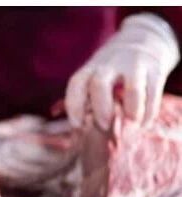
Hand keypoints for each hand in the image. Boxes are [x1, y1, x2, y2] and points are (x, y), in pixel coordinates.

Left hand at [65, 13, 179, 129]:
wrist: (146, 37)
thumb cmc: (112, 68)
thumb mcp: (95, 74)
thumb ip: (85, 97)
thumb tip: (73, 124)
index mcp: (91, 68)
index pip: (76, 84)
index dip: (74, 105)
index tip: (77, 125)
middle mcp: (110, 64)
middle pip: (100, 84)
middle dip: (100, 108)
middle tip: (103, 125)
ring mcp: (135, 64)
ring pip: (132, 89)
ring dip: (131, 111)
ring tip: (130, 126)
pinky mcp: (156, 69)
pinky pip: (152, 94)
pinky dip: (148, 112)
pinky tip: (143, 124)